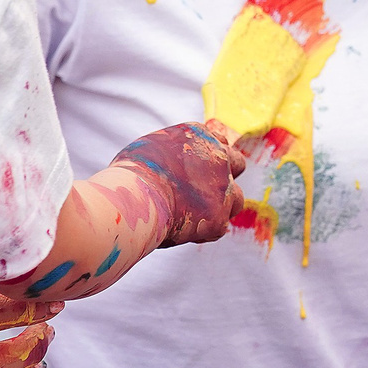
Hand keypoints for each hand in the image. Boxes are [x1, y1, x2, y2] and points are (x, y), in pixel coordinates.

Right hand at [113, 120, 245, 245]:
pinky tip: (181, 232)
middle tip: (204, 190)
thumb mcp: (150, 148)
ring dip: (221, 207)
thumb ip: (171, 151)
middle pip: (238, 163)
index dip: (209, 157)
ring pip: (237, 199)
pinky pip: (218, 228)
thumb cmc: (130, 174)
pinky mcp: (218, 218)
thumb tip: (172, 161)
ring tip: (194, 214)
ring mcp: (222, 188)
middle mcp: (218, 157)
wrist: (133, 198)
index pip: (218, 140)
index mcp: (199, 135)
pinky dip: (203, 231)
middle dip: (224, 176)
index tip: (198, 169)